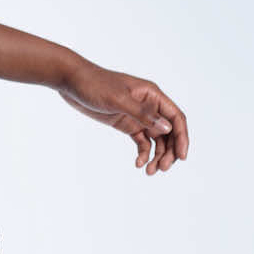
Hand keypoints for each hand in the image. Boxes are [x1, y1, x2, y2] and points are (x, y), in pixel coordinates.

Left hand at [57, 60, 188, 173]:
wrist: (71, 81)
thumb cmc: (95, 84)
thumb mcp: (118, 99)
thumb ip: (142, 113)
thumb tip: (167, 128)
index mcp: (152, 95)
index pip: (176, 117)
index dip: (182, 137)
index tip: (181, 157)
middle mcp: (149, 106)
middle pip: (169, 132)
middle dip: (169, 151)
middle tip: (162, 168)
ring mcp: (137, 116)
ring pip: (157, 139)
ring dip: (157, 156)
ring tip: (151, 172)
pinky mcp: (126, 123)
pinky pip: (141, 141)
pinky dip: (143, 153)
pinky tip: (138, 164)